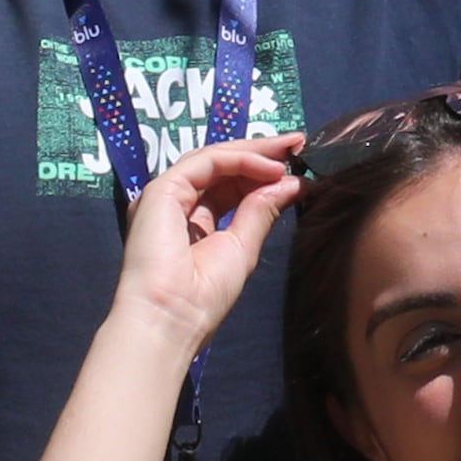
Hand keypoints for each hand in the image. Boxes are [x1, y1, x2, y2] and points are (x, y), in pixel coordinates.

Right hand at [116, 135, 303, 345]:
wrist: (172, 317)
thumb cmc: (204, 295)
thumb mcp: (243, 247)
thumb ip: (262, 211)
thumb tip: (292, 183)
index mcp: (195, 222)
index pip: (231, 186)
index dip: (263, 171)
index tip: (300, 164)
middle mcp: (177, 205)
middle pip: (222, 167)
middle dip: (262, 153)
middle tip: (298, 142)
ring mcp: (167, 196)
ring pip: (213, 159)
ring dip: (255, 152)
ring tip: (291, 151)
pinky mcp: (161, 190)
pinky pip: (205, 163)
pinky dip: (240, 160)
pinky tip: (271, 167)